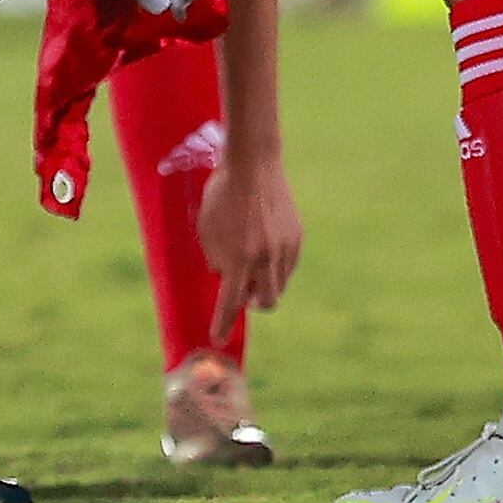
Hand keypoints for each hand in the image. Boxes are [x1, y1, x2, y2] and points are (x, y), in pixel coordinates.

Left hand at [198, 146, 303, 342]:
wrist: (254, 164)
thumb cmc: (222, 194)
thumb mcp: (205, 226)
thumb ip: (214, 257)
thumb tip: (223, 277)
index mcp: (239, 257)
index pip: (230, 302)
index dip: (223, 323)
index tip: (217, 338)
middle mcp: (265, 258)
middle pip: (264, 302)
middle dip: (251, 303)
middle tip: (239, 290)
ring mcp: (285, 249)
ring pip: (278, 286)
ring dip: (263, 285)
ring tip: (250, 264)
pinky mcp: (297, 238)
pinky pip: (288, 267)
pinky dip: (276, 268)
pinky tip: (264, 249)